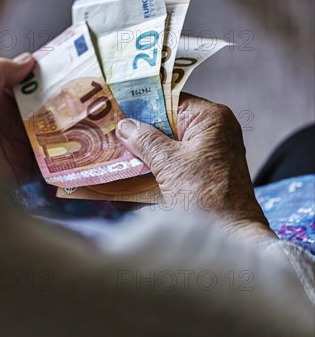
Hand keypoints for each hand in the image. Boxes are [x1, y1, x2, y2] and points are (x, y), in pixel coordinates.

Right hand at [115, 93, 275, 242]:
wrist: (231, 237)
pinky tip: (122, 181)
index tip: (113, 106)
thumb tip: (124, 125)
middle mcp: (210, 132)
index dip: (140, 103)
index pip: (169, 99)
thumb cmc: (206, 195)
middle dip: (135, 132)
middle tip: (105, 132)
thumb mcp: (169, 163)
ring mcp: (204, 154)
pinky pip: (167, 165)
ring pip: (163, 146)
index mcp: (210, 119)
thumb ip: (145, 140)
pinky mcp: (197, 175)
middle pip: (164, 123)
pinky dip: (148, 172)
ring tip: (108, 156)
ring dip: (138, 154)